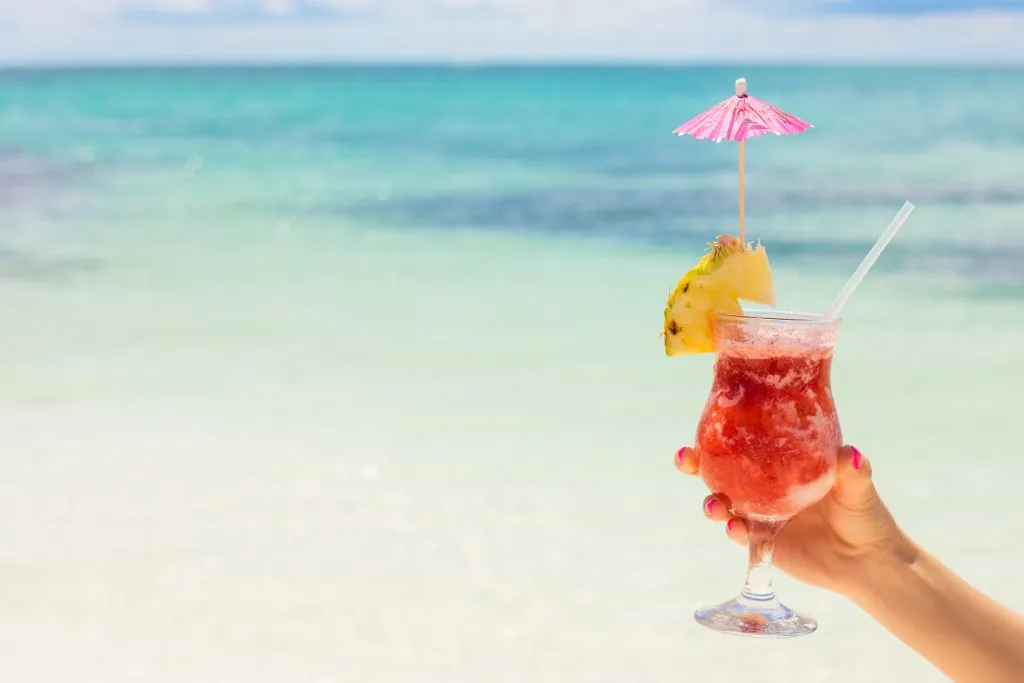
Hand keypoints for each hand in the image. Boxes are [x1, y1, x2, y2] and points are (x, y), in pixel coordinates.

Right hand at [675, 444, 914, 595]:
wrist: (869, 562)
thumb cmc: (866, 516)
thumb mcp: (860, 490)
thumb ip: (854, 474)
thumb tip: (851, 455)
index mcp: (784, 463)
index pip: (746, 442)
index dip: (719, 433)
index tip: (701, 424)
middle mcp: (766, 486)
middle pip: (722, 470)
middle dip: (696, 463)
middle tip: (684, 458)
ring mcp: (761, 513)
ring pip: (724, 502)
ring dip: (711, 502)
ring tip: (714, 506)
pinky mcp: (762, 541)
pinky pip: (739, 533)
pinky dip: (733, 530)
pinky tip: (735, 529)